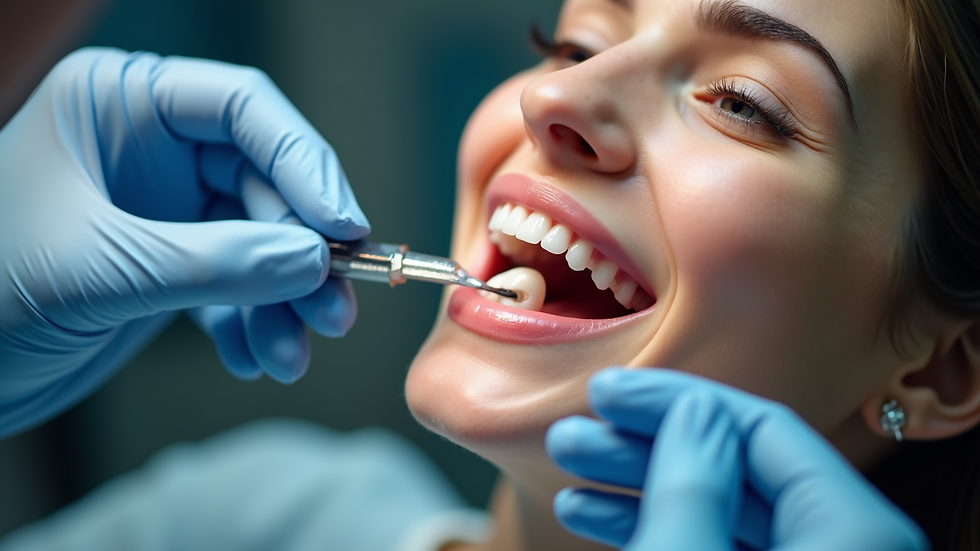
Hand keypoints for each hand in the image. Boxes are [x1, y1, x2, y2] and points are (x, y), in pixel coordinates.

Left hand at [0, 48, 369, 436]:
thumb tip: (311, 261)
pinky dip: (253, 324)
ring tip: (292, 354)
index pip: (241, 108)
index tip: (343, 227)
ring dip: (285, 301)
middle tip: (334, 308)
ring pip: (259, 241)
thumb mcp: (101, 271)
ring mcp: (163, 207)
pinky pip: (235, 284)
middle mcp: (149, 147)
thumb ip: (213, 264)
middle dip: (301, 253)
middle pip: (262, 182)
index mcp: (117, 104)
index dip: (303, 163)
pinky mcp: (169, 263)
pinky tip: (255, 358)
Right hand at [545, 368, 926, 549]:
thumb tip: (693, 409)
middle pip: (739, 464)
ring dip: (642, 482)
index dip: (675, 399)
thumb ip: (694, 484)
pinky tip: (598, 510)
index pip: (760, 426)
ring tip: (573, 468)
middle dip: (647, 442)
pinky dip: (664, 525)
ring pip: (725, 507)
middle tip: (577, 428)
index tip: (608, 393)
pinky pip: (724, 543)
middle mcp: (843, 545)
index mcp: (851, 530)